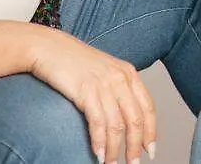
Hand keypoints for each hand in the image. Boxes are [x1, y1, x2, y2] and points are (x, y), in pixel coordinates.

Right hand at [29, 27, 155, 163]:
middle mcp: (120, 78)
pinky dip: (100, 142)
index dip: (151, 131)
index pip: (148, 107)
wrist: (49, 48)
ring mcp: (104, 84)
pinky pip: (98, 123)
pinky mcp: (86, 91)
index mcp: (129, 73)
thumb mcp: (105, 71)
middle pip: (136, 120)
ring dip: (116, 149)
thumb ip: (118, 89)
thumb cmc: (74, 62)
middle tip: (133, 163)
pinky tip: (100, 154)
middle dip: (135, 146)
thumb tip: (124, 118)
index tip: (149, 149)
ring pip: (117, 125)